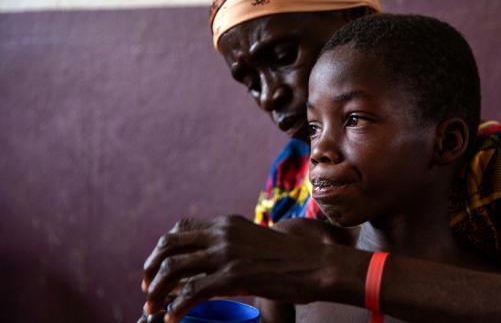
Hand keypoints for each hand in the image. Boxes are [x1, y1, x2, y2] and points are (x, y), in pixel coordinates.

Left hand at [141, 215, 328, 322]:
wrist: (316, 264)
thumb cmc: (290, 258)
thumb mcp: (254, 241)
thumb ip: (230, 245)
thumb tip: (208, 263)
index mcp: (227, 224)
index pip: (180, 229)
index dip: (161, 250)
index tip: (155, 269)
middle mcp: (222, 234)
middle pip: (169, 246)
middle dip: (151, 269)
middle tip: (147, 289)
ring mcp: (227, 254)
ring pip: (174, 268)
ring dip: (157, 290)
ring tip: (153, 307)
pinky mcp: (234, 276)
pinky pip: (193, 291)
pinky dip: (177, 306)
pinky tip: (173, 317)